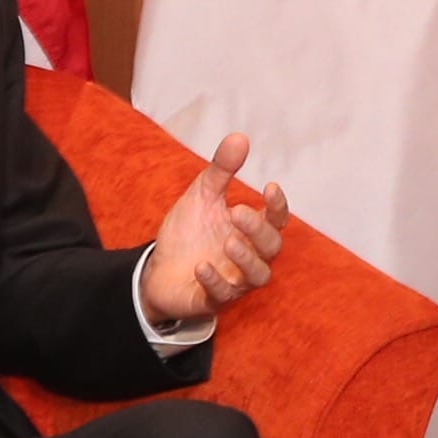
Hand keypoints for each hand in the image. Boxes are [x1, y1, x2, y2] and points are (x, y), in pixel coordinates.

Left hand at [139, 133, 289, 325]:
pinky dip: (215, 281)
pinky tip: (201, 267)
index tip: (270, 186)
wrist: (158, 268)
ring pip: (258, 276)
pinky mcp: (213, 300)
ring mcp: (234, 280)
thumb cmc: (190, 232)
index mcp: (251, 231)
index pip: (277, 220)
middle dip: (259, 230)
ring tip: (228, 241)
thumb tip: (240, 137)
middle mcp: (250, 256)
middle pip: (271, 248)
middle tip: (238, 212)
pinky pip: (222, 295)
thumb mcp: (203, 196)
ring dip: (246, 259)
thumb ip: (222, 170)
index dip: (278, 205)